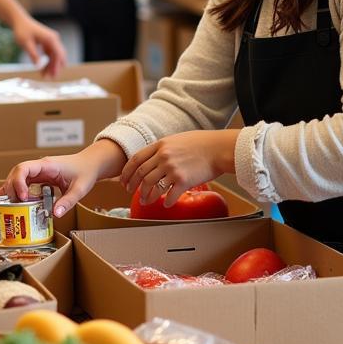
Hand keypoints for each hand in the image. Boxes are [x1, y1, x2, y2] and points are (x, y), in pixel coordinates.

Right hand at [0, 140, 123, 217]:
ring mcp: (38, 171)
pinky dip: (16, 190)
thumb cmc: (86, 172)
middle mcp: (39, 167)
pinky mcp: (40, 177)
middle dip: (12, 189)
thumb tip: (55, 214)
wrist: (91, 163)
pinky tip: (8, 199)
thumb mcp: (80, 189)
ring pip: (17, 177)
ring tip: (9, 205)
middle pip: (16, 173)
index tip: (22, 197)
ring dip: (12, 190)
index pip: (24, 168)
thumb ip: (68, 201)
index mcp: (47, 165)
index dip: (18, 182)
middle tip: (13, 206)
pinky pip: (24, 182)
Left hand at [11, 16, 66, 76]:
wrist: (19, 21)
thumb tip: (38, 65)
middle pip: (58, 56)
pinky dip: (48, 62)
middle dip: (55, 67)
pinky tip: (43, 69)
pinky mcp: (47, 42)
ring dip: (51, 66)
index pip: (58, 54)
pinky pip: (50, 54)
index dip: (57, 65)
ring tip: (45, 76)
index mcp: (51, 38)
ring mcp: (51, 41)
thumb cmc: (22, 30)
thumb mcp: (26, 43)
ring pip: (55, 56)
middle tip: (50, 78)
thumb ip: (33, 54)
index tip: (54, 75)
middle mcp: (54, 39)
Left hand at [121, 130, 238, 206]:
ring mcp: (172, 169)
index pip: (135, 159)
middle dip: (133, 185)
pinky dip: (165, 201)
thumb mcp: (176, 139)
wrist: (219, 148)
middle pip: (141, 174)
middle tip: (130, 192)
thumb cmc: (201, 143)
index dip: (126, 172)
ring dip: (146, 196)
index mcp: (160, 145)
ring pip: (152, 186)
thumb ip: (162, 148)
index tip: (123, 180)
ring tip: (145, 201)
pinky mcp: (183, 181)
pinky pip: (169, 195)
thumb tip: (152, 158)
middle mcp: (163, 157)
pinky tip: (165, 204)